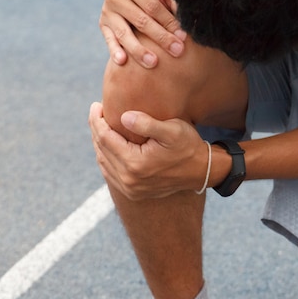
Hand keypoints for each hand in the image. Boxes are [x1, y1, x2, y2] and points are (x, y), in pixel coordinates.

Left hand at [89, 102, 208, 199]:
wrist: (201, 171)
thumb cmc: (188, 146)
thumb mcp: (172, 130)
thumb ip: (147, 123)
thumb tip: (123, 117)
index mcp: (135, 164)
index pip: (105, 138)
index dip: (97, 120)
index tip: (96, 105)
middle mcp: (129, 180)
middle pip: (101, 150)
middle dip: (96, 129)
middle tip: (96, 112)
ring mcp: (130, 189)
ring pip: (103, 163)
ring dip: (99, 144)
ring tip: (100, 125)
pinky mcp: (133, 193)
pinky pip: (110, 174)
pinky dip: (106, 158)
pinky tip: (108, 145)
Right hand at [100, 0, 186, 67]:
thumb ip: (170, 0)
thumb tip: (185, 17)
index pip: (153, 6)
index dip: (169, 22)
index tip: (183, 36)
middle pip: (141, 20)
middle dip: (161, 38)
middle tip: (177, 51)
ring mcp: (108, 10)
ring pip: (124, 33)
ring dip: (139, 50)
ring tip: (153, 63)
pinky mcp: (103, 24)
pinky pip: (109, 40)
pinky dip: (115, 51)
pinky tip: (122, 62)